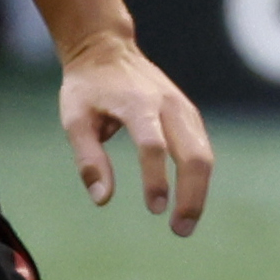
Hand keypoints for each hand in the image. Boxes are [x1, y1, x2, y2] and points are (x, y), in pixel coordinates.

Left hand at [56, 32, 216, 232]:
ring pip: (205, 155)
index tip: (155, 209)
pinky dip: (199, 178)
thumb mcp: (75, 119)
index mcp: (138, 103)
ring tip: (184, 224)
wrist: (107, 49)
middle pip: (194, 154)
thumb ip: (88, 158)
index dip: (156, 178)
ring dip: (199, 192)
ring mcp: (183, 108)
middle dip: (192, 195)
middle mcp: (168, 104)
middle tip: (180, 229)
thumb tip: (103, 199)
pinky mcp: (189, 115)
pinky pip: (202, 150)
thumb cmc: (87, 88)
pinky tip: (188, 201)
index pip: (154, 145)